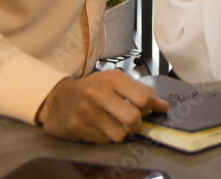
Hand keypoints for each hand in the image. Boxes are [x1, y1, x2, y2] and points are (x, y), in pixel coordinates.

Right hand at [35, 71, 168, 142]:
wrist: (56, 98)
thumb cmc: (93, 89)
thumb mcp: (117, 83)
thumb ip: (142, 92)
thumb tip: (164, 107)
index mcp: (113, 78)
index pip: (143, 98)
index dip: (147, 108)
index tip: (142, 109)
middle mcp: (99, 93)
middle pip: (133, 119)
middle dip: (136, 125)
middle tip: (131, 122)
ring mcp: (86, 112)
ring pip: (120, 135)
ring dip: (120, 133)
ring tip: (113, 124)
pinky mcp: (77, 128)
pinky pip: (104, 141)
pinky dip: (105, 137)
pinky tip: (98, 128)